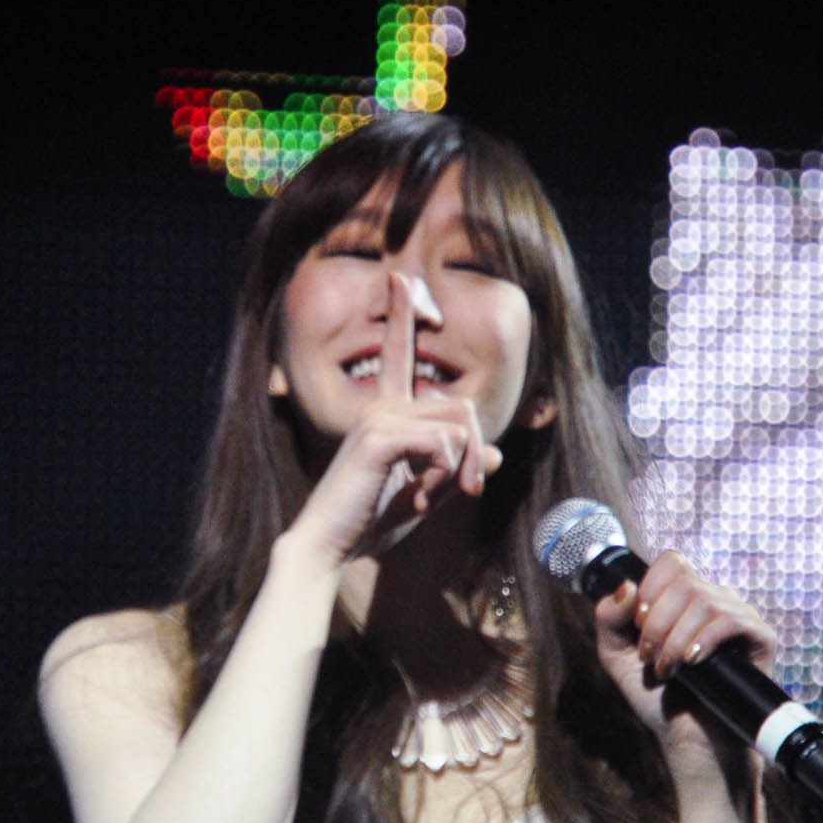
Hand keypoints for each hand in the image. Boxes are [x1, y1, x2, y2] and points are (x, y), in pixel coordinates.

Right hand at [282, 272, 502, 565]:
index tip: (399, 277)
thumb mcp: (424, 494)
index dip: (401, 315)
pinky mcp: (378, 437)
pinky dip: (444, 474)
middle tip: (463, 493)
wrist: (328, 545)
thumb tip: (494, 453)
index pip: (397, 353)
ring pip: (456, 426)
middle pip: (460, 408)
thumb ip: (456, 471)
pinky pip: (441, 443)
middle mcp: (380, 405)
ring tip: (431, 499)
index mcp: (385, 412)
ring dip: (458, 469)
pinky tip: (419, 498)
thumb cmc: (369, 522)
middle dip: (473, 453)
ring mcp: (377, 417)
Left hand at [592, 551, 778, 780]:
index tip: (637, 626)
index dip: (649, 588)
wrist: (690, 741)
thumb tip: (627, 587)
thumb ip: (609, 619)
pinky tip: (692, 662)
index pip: (672, 562)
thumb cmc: (659, 699)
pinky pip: (731, 619)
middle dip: (655, 621)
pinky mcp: (760, 639)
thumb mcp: (618, 656)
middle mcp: (715, 601)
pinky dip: (703, 639)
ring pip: (704, 600)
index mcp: (684, 599)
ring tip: (667, 669)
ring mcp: (740, 617)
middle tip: (650, 657)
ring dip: (675, 638)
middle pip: (684, 580)